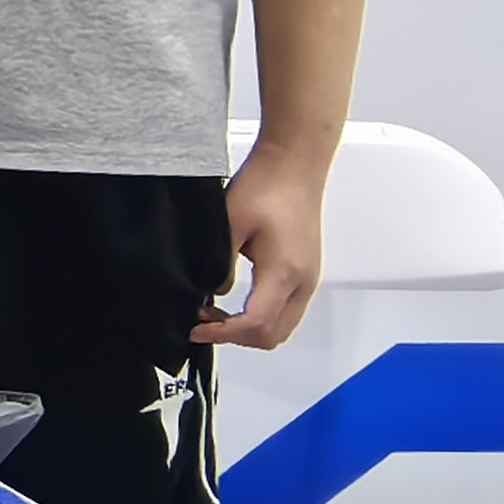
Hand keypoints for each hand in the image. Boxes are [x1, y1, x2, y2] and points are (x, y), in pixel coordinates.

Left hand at [196, 136, 329, 347]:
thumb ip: (218, 264)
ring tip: (215, 313)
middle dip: (236, 337)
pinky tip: (235, 300)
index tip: (194, 329)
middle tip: (202, 323)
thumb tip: (210, 293)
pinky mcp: (306, 271)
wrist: (293, 166)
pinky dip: (261, 316)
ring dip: (249, 328)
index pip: (256, 324)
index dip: (222, 334)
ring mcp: (308, 279)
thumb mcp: (229, 225)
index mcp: (284, 273)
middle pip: (274, 335)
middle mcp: (303, 283)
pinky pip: (286, 309)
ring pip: (282, 325)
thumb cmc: (265, 187)